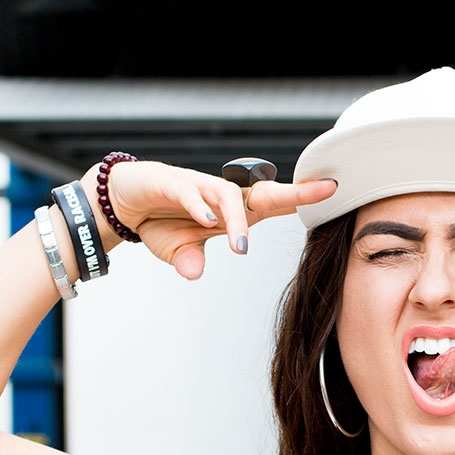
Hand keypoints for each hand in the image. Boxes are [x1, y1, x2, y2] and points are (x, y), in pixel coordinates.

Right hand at [80, 160, 336, 280]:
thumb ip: (189, 259)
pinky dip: (199, 206)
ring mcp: (196, 186)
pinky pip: (189, 192)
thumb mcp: (176, 250)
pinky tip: (207, 223)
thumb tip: (194, 271)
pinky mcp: (169, 182)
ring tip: (240, 247)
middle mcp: (219, 195)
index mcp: (231, 212)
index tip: (332, 193)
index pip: (272, 204)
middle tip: (323, 191)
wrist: (121, 201)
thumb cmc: (159, 221)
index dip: (301, 199)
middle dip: (293, 192)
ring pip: (227, 196)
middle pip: (262, 192)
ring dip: (237, 221)